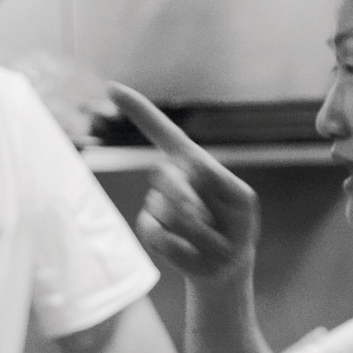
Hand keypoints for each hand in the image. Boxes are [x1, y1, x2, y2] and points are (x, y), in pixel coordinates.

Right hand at [107, 84, 259, 282]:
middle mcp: (172, 180)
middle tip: (212, 218)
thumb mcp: (241, 204)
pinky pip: (158, 235)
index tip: (112, 88)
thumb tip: (179, 191)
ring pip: (166, 211)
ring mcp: (158, 205)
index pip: (164, 133)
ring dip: (197, 230)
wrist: (228, 264)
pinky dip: (182, 249)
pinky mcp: (151, 230)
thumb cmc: (237, 227)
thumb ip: (216, 189)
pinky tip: (193, 251)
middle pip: (165, 175)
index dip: (139, 111)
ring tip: (210, 238)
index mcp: (194, 164)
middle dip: (190, 199)